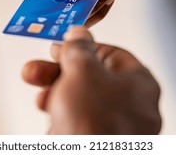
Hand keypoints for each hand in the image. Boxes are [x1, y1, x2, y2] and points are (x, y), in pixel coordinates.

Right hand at [22, 27, 161, 133]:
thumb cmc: (93, 123)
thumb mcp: (82, 72)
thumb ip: (79, 48)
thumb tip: (79, 33)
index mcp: (140, 84)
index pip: (112, 54)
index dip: (83, 47)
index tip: (62, 47)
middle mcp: (134, 106)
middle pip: (92, 79)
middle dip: (59, 73)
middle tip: (35, 71)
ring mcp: (119, 128)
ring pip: (84, 102)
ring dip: (56, 96)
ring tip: (40, 100)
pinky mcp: (102, 143)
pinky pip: (81, 124)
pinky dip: (64, 119)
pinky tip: (51, 122)